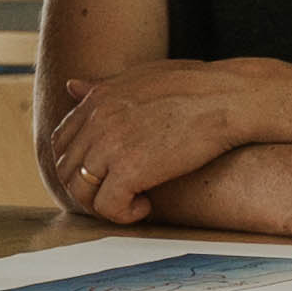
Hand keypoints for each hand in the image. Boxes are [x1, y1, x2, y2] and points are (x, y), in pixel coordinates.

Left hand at [42, 61, 251, 225]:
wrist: (229, 97)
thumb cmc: (197, 85)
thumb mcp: (141, 76)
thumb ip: (103, 85)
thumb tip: (71, 86)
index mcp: (98, 99)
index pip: (61, 141)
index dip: (77, 164)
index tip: (103, 175)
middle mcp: (97, 121)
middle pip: (66, 169)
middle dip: (87, 188)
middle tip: (117, 194)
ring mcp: (110, 145)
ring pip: (81, 192)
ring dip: (103, 204)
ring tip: (132, 202)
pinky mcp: (130, 171)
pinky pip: (107, 207)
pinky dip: (123, 214)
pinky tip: (146, 206)